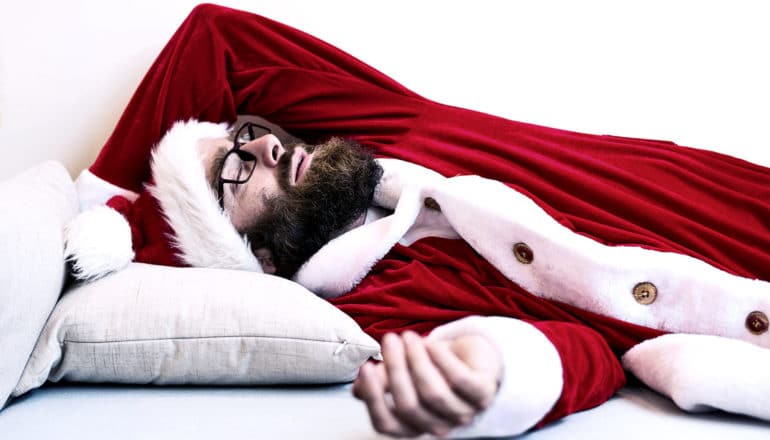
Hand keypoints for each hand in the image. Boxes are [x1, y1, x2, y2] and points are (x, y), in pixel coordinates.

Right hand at [353, 331, 502, 437]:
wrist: (470, 356)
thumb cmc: (432, 365)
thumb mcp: (404, 372)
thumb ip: (381, 380)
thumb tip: (357, 386)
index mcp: (414, 426)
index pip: (386, 423)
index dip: (373, 397)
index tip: (365, 367)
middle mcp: (438, 426)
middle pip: (409, 406)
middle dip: (395, 370)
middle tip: (388, 339)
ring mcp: (463, 413)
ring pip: (433, 394)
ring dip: (417, 361)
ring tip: (408, 336)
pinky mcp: (482, 394)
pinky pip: (460, 380)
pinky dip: (442, 359)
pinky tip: (431, 342)